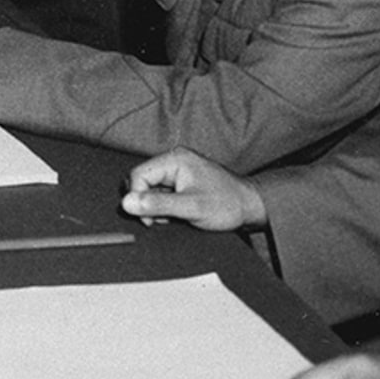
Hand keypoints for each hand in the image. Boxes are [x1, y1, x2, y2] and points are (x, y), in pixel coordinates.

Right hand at [121, 148, 266, 229]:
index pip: (138, 175)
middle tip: (159, 219)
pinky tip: (178, 214)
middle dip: (146, 202)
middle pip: (141, 180)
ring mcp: (178, 170)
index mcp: (175, 159)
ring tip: (175, 216)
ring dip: (156, 206)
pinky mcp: (181, 181)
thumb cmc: (227, 204)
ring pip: (150, 188)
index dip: (137, 198)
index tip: (147, 218)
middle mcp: (174, 160)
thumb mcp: (191, 207)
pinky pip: (161, 192)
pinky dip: (164, 206)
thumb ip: (158, 204)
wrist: (252, 207)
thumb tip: (127, 203)